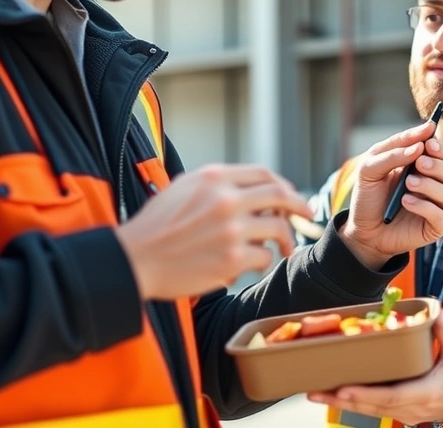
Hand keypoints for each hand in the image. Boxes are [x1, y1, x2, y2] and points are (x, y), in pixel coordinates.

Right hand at [117, 164, 312, 300]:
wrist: (134, 259)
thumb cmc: (154, 226)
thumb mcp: (182, 187)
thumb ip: (216, 184)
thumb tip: (249, 188)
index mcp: (214, 177)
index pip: (263, 174)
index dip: (282, 185)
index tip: (291, 197)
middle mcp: (226, 198)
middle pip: (280, 196)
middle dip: (300, 206)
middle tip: (308, 216)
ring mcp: (231, 229)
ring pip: (277, 229)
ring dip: (284, 240)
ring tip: (283, 249)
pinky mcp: (232, 259)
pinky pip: (263, 258)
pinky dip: (261, 263)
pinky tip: (250, 267)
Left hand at [307, 310, 442, 427]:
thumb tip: (435, 311)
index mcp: (425, 393)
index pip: (392, 396)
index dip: (366, 393)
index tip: (344, 389)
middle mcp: (409, 408)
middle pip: (371, 407)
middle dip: (340, 400)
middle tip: (315, 390)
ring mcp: (400, 415)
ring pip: (365, 411)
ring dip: (337, 403)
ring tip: (313, 392)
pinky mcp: (394, 414)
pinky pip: (368, 410)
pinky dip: (347, 403)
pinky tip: (328, 394)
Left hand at [341, 120, 442, 269]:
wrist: (361, 229)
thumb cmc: (369, 196)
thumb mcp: (371, 168)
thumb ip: (393, 153)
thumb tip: (420, 144)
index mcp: (425, 169)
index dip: (440, 147)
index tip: (428, 143)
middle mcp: (436, 186)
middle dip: (439, 165)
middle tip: (419, 163)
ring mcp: (437, 208)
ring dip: (430, 185)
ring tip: (408, 183)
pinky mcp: (434, 228)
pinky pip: (440, 216)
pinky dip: (424, 206)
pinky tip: (406, 202)